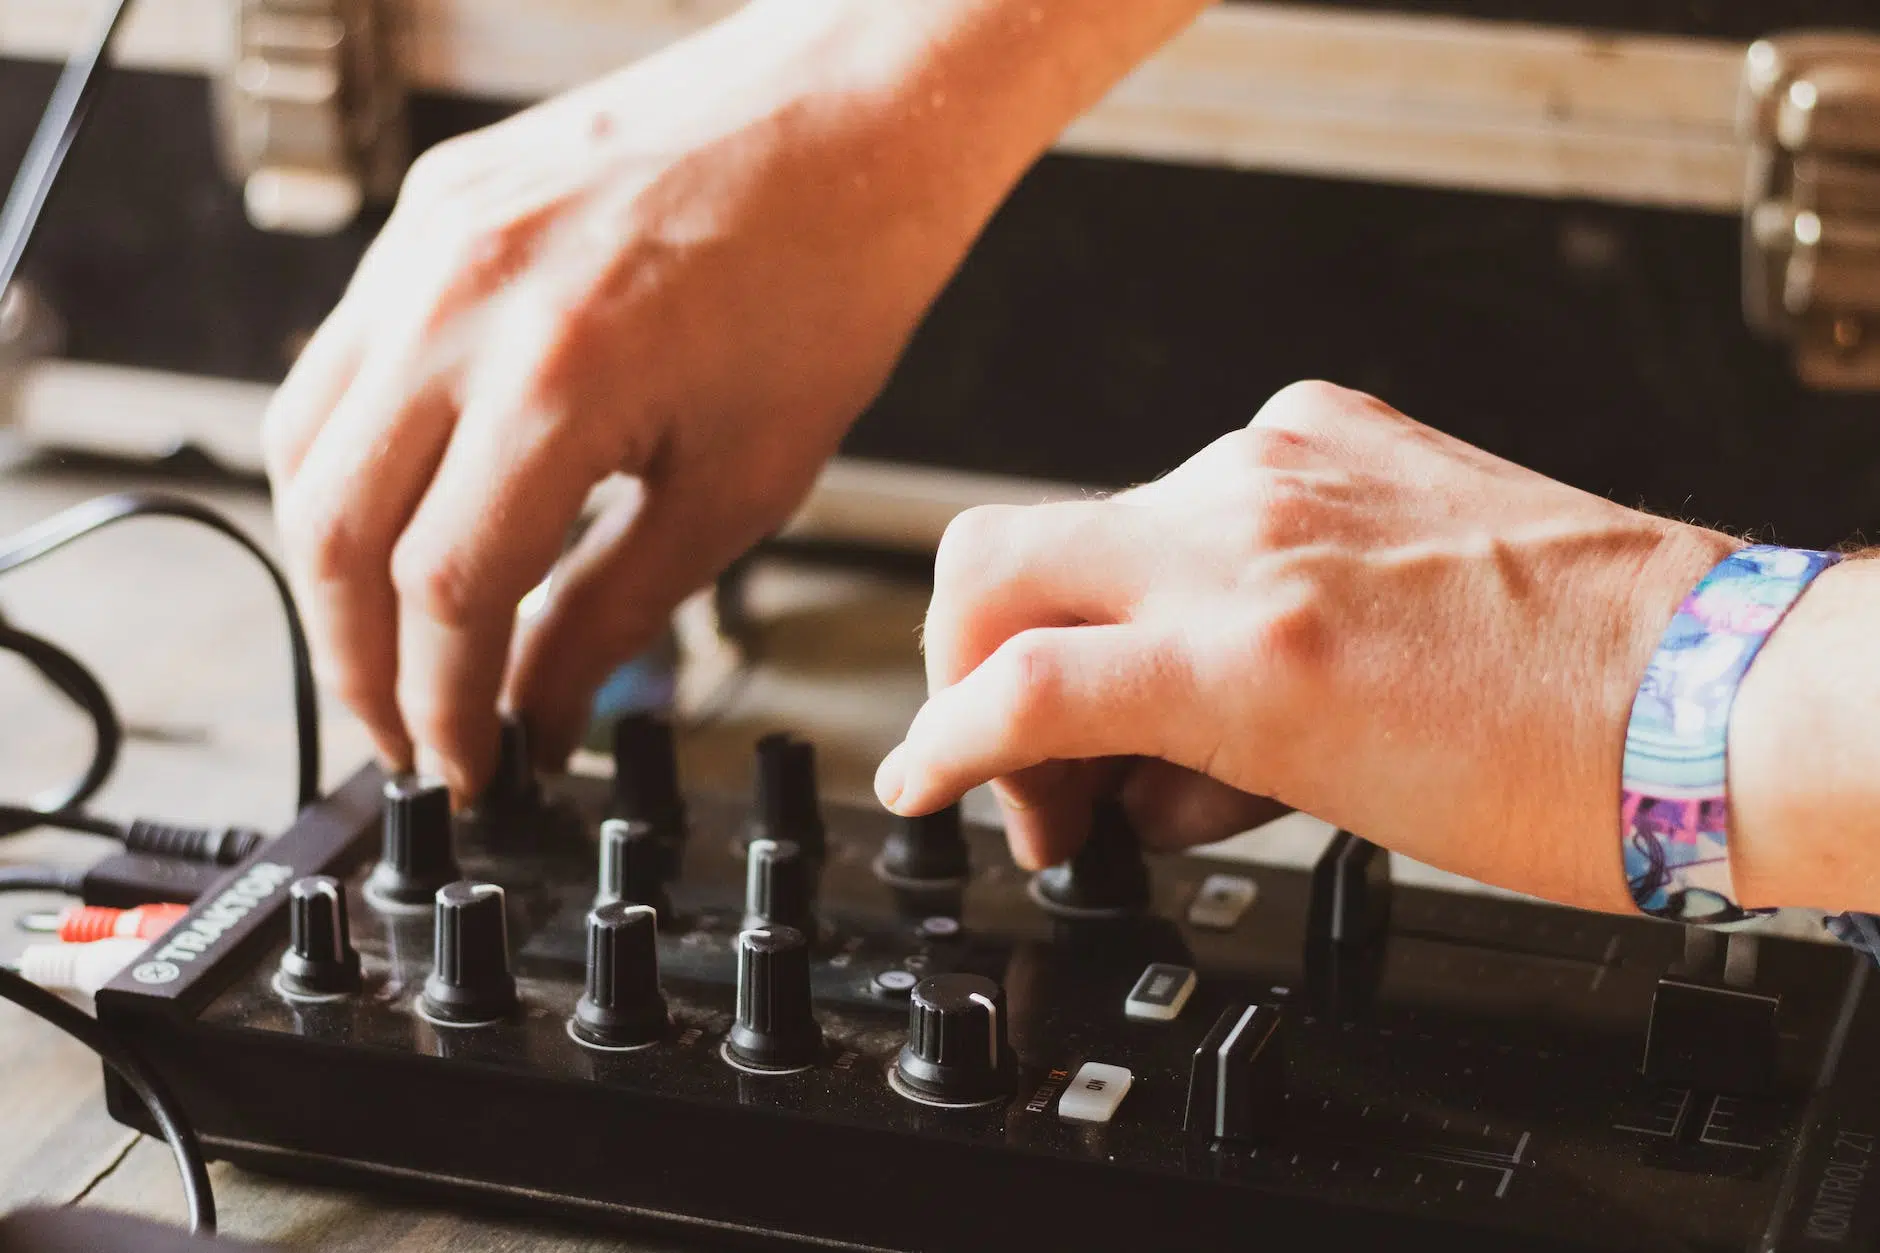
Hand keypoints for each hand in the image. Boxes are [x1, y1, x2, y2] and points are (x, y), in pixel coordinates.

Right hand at [260, 1, 1046, 796]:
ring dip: (332, 572)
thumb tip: (540, 713)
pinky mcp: (425, 213)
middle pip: (334, 535)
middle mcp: (462, 304)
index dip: (445, 708)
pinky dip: (345, 462)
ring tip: (390, 647)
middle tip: (408, 735)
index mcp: (558, 381)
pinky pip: (335, 361)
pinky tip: (396, 514)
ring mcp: (428, 246)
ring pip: (303, 448)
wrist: (846, 119)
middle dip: (361, 666)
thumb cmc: (827, 284)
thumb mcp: (739, 484)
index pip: (442, 594)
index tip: (470, 766)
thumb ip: (616, 614)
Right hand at [877, 381, 1738, 911]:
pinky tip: (1245, 631)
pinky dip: (1182, 570)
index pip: (1011, 684)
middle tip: (1028, 757)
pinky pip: (1194, 487)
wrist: (1710, 687)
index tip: (922, 779)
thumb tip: (1111, 774)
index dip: (936, 747)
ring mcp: (1285, 462)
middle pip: (989, 561)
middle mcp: (1245, 528)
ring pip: (1092, 527)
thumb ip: (1182, 772)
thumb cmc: (1561, 774)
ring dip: (1089, 628)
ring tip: (1170, 717)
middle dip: (963, 667)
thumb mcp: (1331, 808)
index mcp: (1246, 649)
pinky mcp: (1333, 427)